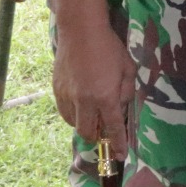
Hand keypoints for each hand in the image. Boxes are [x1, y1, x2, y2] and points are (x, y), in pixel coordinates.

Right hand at [53, 20, 134, 153]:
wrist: (80, 31)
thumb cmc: (109, 47)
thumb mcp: (128, 68)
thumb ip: (126, 91)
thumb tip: (120, 107)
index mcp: (105, 97)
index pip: (113, 128)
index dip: (118, 144)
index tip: (122, 155)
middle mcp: (84, 101)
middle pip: (88, 133)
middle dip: (98, 138)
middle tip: (106, 131)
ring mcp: (67, 97)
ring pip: (74, 124)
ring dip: (85, 125)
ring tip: (94, 115)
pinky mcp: (56, 90)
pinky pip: (64, 112)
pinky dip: (73, 115)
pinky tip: (81, 106)